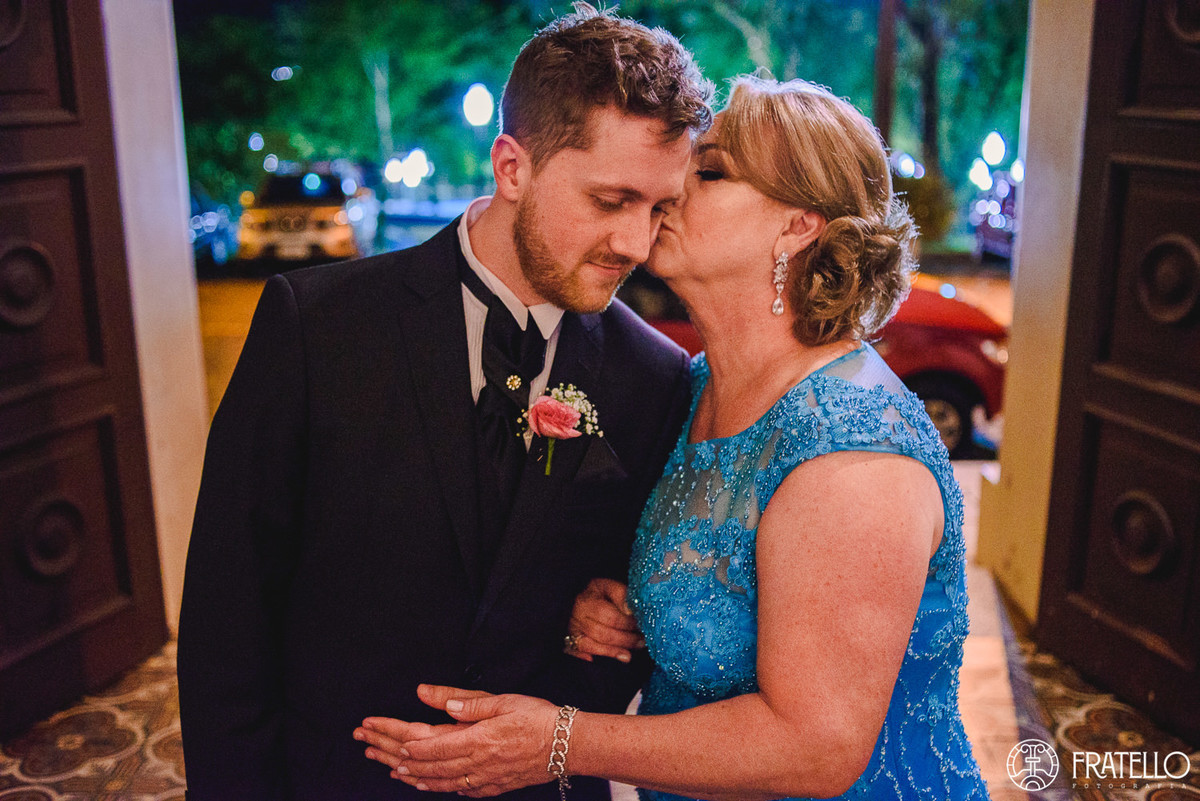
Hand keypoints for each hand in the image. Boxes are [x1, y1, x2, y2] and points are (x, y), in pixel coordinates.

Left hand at [356, 684, 558, 796]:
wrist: (569, 746)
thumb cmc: (539, 718)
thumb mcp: (502, 701)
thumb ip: (463, 702)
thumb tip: (426, 695)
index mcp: (473, 739)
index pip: (422, 742)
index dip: (393, 736)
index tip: (372, 727)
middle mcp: (472, 764)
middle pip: (421, 763)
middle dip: (388, 753)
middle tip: (364, 744)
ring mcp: (481, 779)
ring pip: (434, 781)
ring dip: (406, 773)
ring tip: (385, 766)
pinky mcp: (491, 787)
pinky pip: (455, 790)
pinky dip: (433, 786)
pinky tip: (423, 783)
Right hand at [565, 578, 644, 662]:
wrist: (577, 599)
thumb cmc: (597, 594)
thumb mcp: (609, 587)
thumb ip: (621, 595)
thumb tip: (630, 611)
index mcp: (588, 601)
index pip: (610, 617)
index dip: (628, 624)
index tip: (641, 626)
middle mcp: (578, 617)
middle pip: (602, 633)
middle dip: (625, 640)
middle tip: (641, 642)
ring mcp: (573, 630)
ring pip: (592, 645)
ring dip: (614, 651)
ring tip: (629, 654)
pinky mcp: (570, 642)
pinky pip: (577, 653)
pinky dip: (586, 657)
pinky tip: (597, 660)